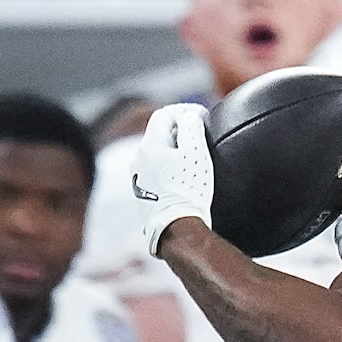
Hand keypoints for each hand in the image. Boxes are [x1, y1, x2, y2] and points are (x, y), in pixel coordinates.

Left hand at [131, 103, 213, 258]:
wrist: (177, 231)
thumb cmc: (188, 192)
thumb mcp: (196, 155)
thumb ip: (192, 130)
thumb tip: (189, 116)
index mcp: (149, 146)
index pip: (164, 116)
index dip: (184, 111)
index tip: (203, 116)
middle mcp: (138, 160)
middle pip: (159, 135)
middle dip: (180, 130)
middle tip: (202, 134)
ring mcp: (139, 180)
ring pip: (157, 155)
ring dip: (175, 151)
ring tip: (194, 158)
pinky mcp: (144, 196)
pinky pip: (157, 173)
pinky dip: (170, 168)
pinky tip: (184, 180)